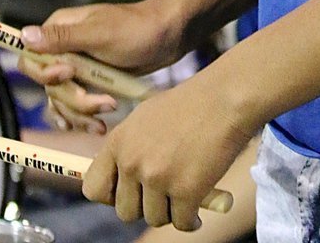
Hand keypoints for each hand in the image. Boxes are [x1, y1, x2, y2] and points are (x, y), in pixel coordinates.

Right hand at [19, 0, 176, 130]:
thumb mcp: (100, 34)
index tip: (69, 74)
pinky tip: (98, 126)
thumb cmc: (137, 29)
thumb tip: (25, 35)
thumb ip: (63, 38)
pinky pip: (77, 107)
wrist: (170, 36)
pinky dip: (86, 117)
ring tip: (110, 111)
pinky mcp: (92, 81)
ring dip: (83, 112)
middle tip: (104, 102)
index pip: (31, 59)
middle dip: (74, 98)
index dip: (44, 74)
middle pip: (48, 87)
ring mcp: (78, 67)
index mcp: (60, 29)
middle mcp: (63, 48)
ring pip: (63, 101)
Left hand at [82, 63, 251, 230]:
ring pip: (155, 218)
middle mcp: (133, 161)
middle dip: (145, 205)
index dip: (111, 195)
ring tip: (185, 192)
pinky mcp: (186, 191)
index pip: (93, 189)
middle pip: (125, 211)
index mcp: (119, 141)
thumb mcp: (146, 117)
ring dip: (171, 211)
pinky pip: (182, 223)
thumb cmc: (190, 103)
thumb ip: (129, 147)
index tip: (130, 190)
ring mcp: (158, 178)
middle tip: (165, 193)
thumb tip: (121, 178)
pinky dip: (191, 220)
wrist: (225, 97)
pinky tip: (199, 208)